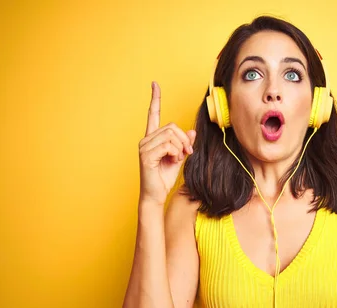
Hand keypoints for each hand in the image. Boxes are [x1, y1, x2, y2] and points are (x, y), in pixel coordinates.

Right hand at [138, 82, 195, 204]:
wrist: (156, 195)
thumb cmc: (164, 177)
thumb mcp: (179, 157)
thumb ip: (184, 144)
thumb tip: (192, 132)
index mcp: (152, 137)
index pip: (153, 114)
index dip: (155, 99)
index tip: (155, 84)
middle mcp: (146, 139)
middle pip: (172, 126)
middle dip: (184, 139)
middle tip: (187, 152)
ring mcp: (144, 146)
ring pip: (171, 135)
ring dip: (180, 147)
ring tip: (178, 158)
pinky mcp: (146, 155)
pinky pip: (168, 145)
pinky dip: (175, 153)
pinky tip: (172, 160)